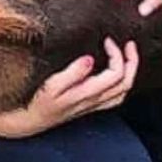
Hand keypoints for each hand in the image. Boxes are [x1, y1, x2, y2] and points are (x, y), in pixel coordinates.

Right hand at [0, 38, 138, 137]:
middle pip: (126, 83)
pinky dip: (121, 81)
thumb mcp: (51, 86)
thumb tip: (89, 59)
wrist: (29, 121)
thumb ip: (72, 73)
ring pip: (123, 91)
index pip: (116, 74)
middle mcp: (95, 101)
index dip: (117, 55)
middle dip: (132, 61)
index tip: (107, 40)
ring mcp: (94, 104)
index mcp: (87, 94)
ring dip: (129, 71)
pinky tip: (116, 71)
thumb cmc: (37, 103)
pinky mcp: (89, 105)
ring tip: (127, 54)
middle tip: (129, 43)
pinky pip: (115, 96)